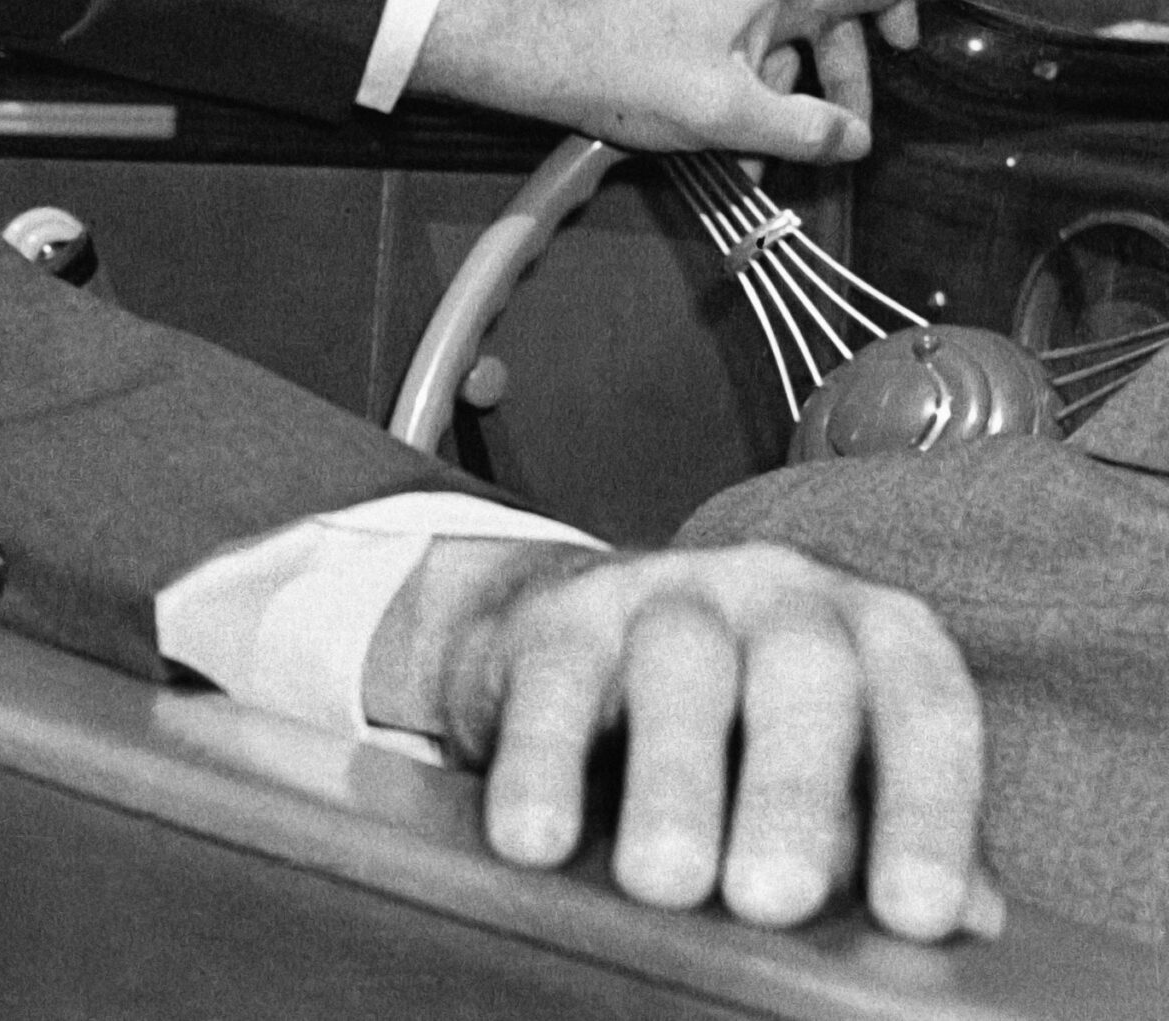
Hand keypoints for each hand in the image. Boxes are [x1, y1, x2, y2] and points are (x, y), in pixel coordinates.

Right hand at [369, 537, 998, 940]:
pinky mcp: (559, 613)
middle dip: (792, 792)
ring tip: (664, 885)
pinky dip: (541, 765)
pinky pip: (551, 683)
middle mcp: (778, 593)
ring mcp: (663, 591)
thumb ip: (887, 833)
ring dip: (672, 782)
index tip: (920, 914)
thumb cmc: (739, 736)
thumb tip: (972, 917)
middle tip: (774, 899)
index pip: (924, 712)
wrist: (576, 647)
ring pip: (677, 667)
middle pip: (803, 675)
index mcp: (871, 635)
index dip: (929, 811)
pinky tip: (535, 842)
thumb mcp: (831, 777)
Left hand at [415, 0, 906, 162]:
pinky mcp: (692, 9)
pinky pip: (745, 44)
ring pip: (785, 35)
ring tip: (764, 161)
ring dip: (785, 98)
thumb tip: (856, 141)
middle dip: (837, 74)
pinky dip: (749, 91)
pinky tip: (732, 150)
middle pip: (829, 4)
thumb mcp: (726, 114)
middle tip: (840, 135)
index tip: (899, 45)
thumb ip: (802, 128)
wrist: (538, 61)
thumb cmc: (628, 73)